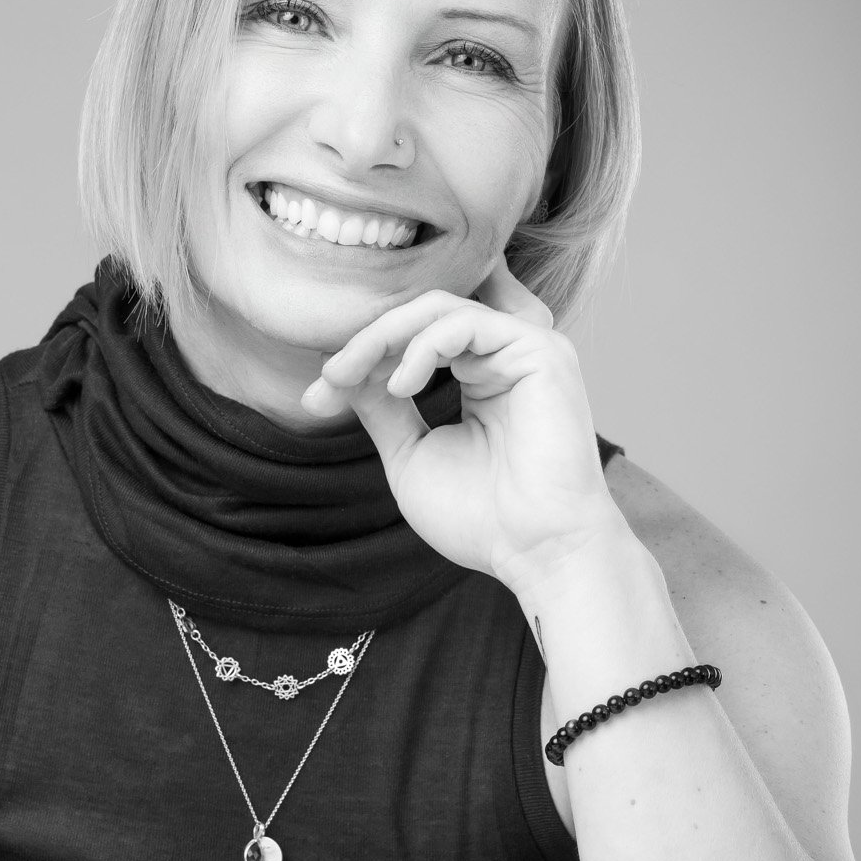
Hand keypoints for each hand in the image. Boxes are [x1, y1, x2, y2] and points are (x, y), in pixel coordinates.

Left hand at [301, 264, 621, 586]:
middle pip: (422, 315)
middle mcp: (505, 356)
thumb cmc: (482, 518)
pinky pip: (468, 321)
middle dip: (365, 340)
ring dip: (384, 337)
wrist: (538, 551)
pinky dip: (423, 344)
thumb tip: (340, 372)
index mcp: (481, 376)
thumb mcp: (412, 454)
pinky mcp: (542, 351)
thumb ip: (382, 408)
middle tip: (329, 377)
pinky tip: (400, 385)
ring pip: (439, 309)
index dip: (361, 359)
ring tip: (352, 377)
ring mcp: (526, 349)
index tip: (318, 397)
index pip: (412, 340)